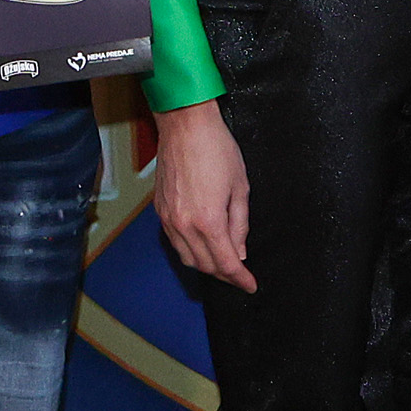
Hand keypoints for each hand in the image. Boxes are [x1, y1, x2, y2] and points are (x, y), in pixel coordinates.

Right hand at [152, 98, 254, 290]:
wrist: (185, 126)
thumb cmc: (217, 150)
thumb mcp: (240, 188)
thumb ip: (240, 224)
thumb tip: (240, 250)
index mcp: (208, 220)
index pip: (226, 262)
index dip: (240, 278)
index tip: (250, 285)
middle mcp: (184, 225)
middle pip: (205, 265)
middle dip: (224, 274)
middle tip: (240, 275)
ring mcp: (169, 218)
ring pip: (187, 258)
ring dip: (206, 265)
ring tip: (223, 262)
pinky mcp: (160, 210)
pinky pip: (175, 242)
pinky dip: (190, 250)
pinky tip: (203, 246)